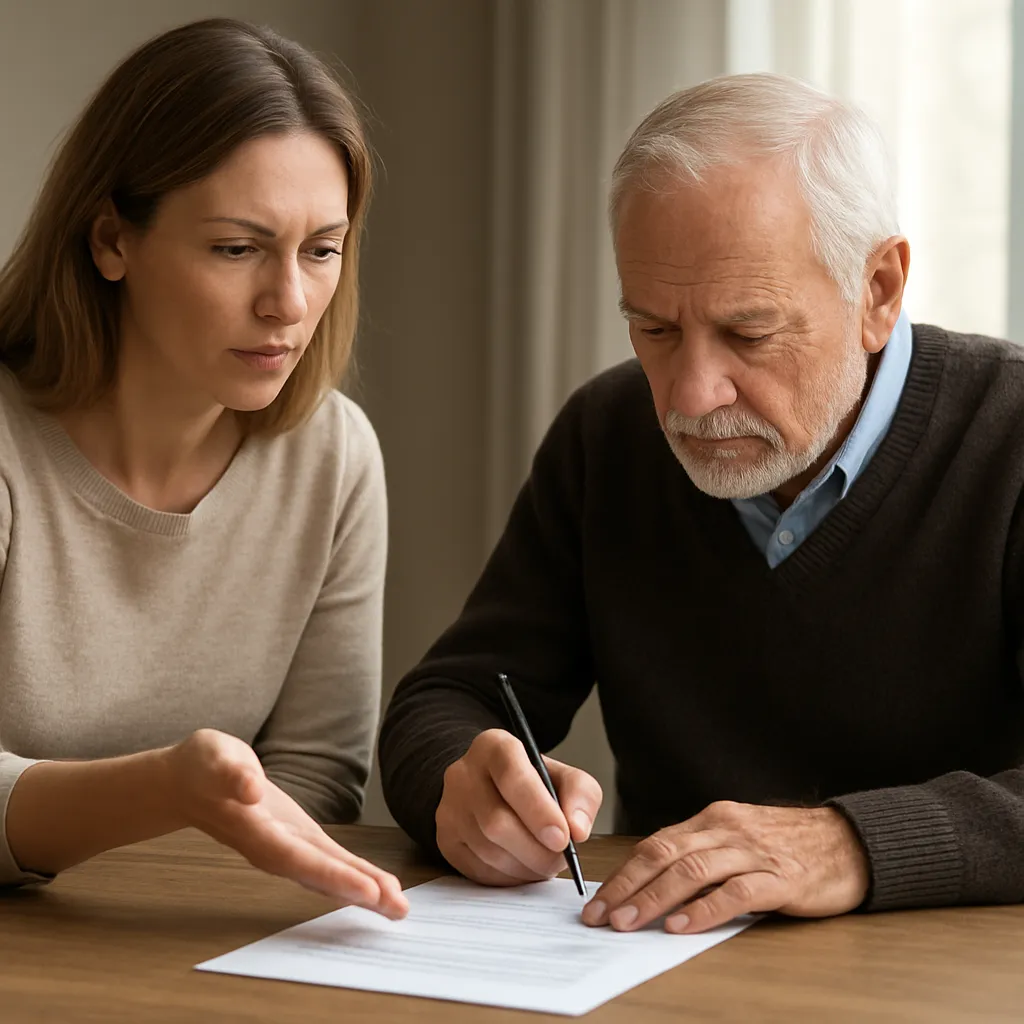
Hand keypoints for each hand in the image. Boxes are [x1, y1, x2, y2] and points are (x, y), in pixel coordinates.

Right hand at [167, 729, 407, 918]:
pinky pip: (328, 861)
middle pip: (320, 876)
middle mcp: (274, 848)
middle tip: (397, 909)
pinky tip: (378, 888)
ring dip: (362, 891)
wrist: (188, 782)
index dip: (333, 875)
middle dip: (359, 893)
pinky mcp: (296, 838)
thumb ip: (231, 775)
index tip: (367, 891)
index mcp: (255, 831)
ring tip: (397, 906)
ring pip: (328, 875)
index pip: (299, 858)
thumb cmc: (202, 768)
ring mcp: (285, 847)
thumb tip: (250, 788)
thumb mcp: (213, 759)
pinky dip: (354, 875)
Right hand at [436, 728, 602, 885]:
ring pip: (488, 850)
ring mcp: (449, 808)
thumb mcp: (563, 776)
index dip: (538, 810)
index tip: (563, 837)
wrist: (492, 789)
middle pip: (497, 822)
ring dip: (526, 866)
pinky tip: (524, 866)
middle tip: (560, 858)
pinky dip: (509, 877)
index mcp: (494, 747)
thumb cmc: (533, 783)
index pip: (512, 775)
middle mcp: (463, 774)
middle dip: (537, 849)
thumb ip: (580, 795)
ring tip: (545, 861)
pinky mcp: (445, 839)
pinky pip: (478, 870)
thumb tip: (578, 829)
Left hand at [582, 801, 868, 933]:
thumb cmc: (789, 847)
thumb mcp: (738, 840)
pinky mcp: (782, 878)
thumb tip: (653, 886)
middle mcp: (727, 829)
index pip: (657, 844)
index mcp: (712, 819)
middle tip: (600, 915)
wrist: (851, 842)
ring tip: (629, 922)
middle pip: (665, 854)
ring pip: (692, 870)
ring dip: (655, 897)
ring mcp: (754, 851)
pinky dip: (705, 909)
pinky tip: (682, 925)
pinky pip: (736, 892)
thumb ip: (702, 855)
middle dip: (627, 886)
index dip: (624, 872)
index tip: (598, 900)